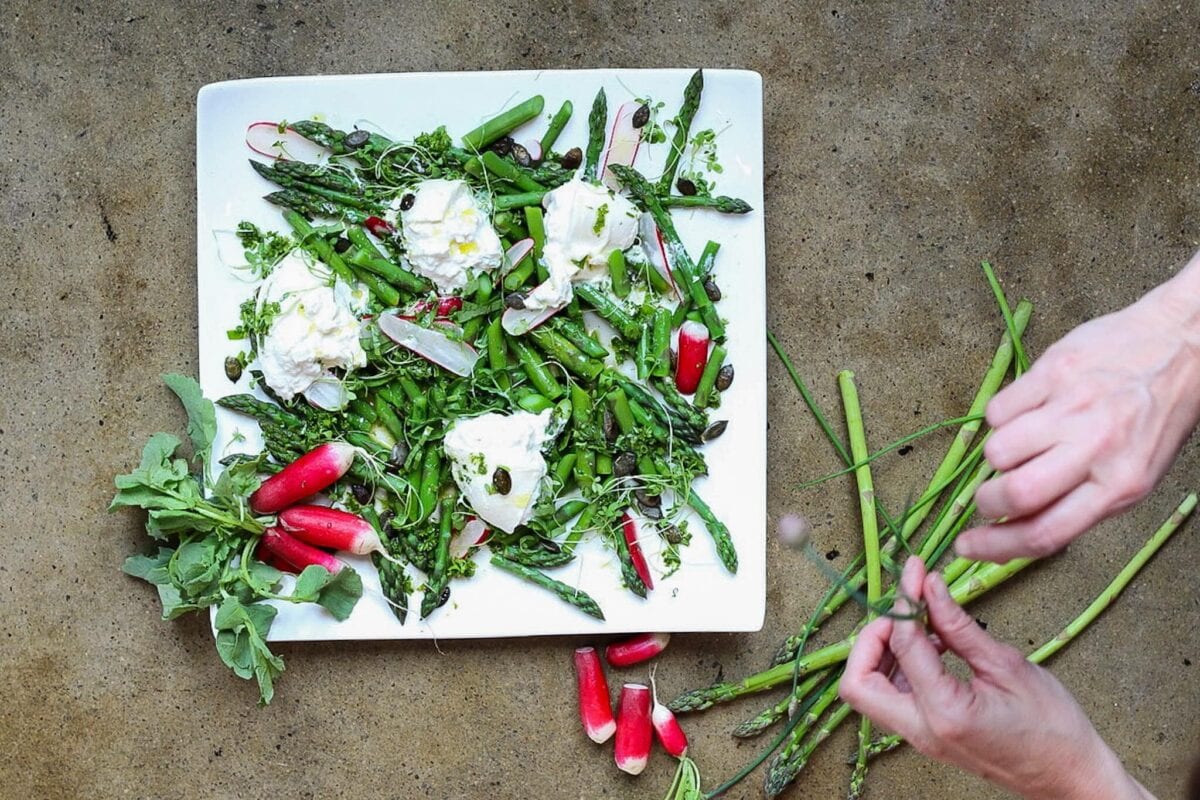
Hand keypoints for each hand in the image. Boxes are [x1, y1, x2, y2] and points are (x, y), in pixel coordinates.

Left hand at [839, 557, 1152, 799]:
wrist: (1070, 777)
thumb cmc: (1052, 727)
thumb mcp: (1007, 665)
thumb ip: (959, 626)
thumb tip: (930, 588)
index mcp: (944, 712)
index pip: (903, 645)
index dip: (906, 601)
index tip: (916, 573)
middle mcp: (922, 731)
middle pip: (856, 684)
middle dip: (869, 639)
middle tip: (902, 610)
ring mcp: (920, 738)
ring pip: (868, 692)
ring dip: (882, 652)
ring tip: (923, 626)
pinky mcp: (927, 736)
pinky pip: (892, 698)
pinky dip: (899, 667)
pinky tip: (933, 647)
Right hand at [957, 252, 1199, 561]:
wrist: (1181, 347)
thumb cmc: (1155, 419)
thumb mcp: (1132, 476)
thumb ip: (1080, 503)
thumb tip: (1016, 525)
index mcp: (1120, 486)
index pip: (1045, 533)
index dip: (996, 547)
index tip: (968, 546)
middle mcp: (1096, 448)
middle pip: (1016, 494)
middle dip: (987, 502)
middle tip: (987, 498)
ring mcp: (1072, 407)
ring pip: (997, 450)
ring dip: (997, 456)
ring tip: (1020, 445)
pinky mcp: (1053, 371)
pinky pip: (998, 409)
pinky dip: (1002, 417)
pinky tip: (1026, 411)